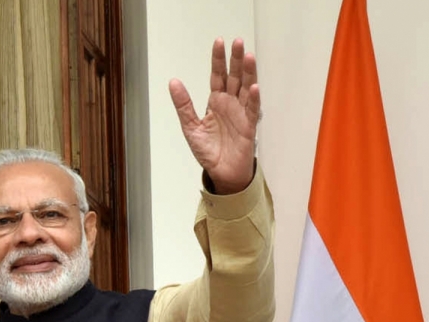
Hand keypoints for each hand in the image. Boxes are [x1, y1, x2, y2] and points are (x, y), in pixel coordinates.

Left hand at [168, 37, 260, 193]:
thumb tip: (173, 82)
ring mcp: (241, 113)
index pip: (217, 76)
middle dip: (236, 60)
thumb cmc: (208, 150)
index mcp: (216, 102)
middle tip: (238, 42)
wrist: (221, 172)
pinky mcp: (249, 126)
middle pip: (234, 77)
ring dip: (249, 73)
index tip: (219, 42)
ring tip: (249, 57)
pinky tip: (254, 87)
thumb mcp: (190, 126)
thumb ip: (183, 105)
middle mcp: (230, 103)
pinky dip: (254, 99)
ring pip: (246, 88)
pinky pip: (253, 110)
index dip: (218, 60)